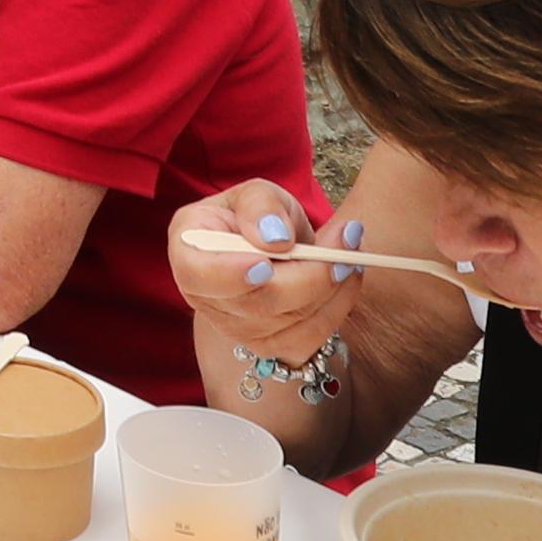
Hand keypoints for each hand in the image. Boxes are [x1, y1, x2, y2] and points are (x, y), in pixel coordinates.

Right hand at [165, 183, 359, 369]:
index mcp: (190, 253)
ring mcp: (237, 330)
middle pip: (256, 304)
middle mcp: (206, 300)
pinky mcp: (271, 346)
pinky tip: (348, 276)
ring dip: (332, 286)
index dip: (228, 275)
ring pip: (290, 322)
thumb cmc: (256, 217)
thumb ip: (260, 205)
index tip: (264, 264)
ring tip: (351, 249)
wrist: (271, 249)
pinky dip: (338, 305)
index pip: (196, 274)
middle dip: (308, 274)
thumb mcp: (256, 193)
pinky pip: (311, 336)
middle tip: (345, 239)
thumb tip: (276, 238)